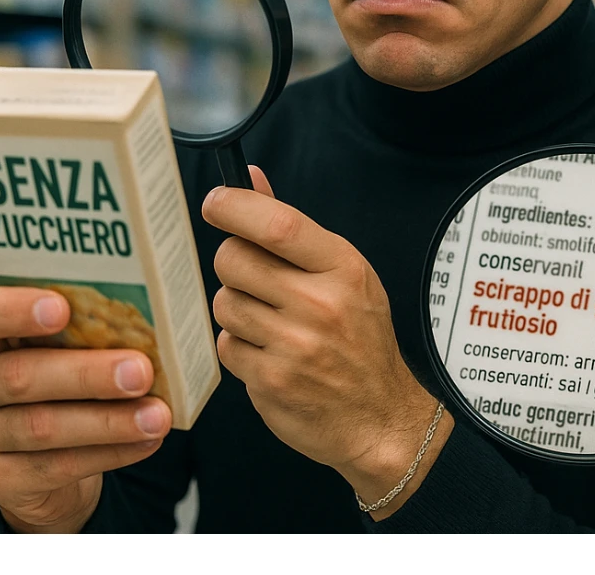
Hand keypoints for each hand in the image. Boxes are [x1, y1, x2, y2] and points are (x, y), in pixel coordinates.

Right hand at [0, 284, 172, 532]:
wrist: (44, 451)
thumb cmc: (65, 369)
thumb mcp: (69, 342)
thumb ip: (89, 326)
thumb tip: (156, 319)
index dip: (14, 310)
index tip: (61, 309)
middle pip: (19, 375)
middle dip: (87, 374)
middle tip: (142, 371)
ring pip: (41, 427)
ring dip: (108, 422)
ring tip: (158, 416)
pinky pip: (56, 467)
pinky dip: (110, 452)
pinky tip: (147, 441)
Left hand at [204, 166, 451, 516]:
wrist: (379, 415)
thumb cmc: (360, 336)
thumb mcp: (343, 272)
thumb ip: (293, 227)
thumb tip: (251, 178)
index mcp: (342, 268)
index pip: (279, 225)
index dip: (236, 206)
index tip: (216, 202)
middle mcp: (319, 304)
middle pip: (235, 260)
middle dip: (232, 262)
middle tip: (252, 275)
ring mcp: (294, 346)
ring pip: (225, 302)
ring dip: (236, 307)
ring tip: (269, 319)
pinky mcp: (270, 381)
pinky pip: (226, 345)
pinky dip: (239, 346)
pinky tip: (268, 351)